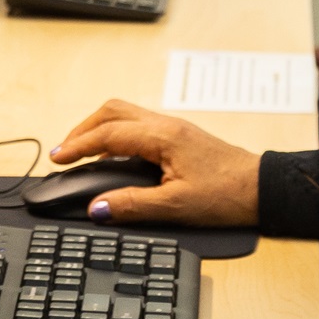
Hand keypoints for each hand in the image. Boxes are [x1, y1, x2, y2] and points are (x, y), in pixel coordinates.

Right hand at [52, 100, 259, 224]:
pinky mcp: (178, 137)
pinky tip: (111, 156)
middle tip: (64, 153)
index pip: (109, 133)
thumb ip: (133, 206)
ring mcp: (173, 128)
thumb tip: (97, 207)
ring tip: (81, 152)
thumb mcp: (176, 207)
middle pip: (113, 111)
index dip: (78, 145)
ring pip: (125, 114)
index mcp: (163, 136)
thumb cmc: (226, 195)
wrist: (259, 188)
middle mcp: (166, 125)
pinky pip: (138, 125)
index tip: (58, 159)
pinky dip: (115, 135)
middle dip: (83, 128)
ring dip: (99, 128)